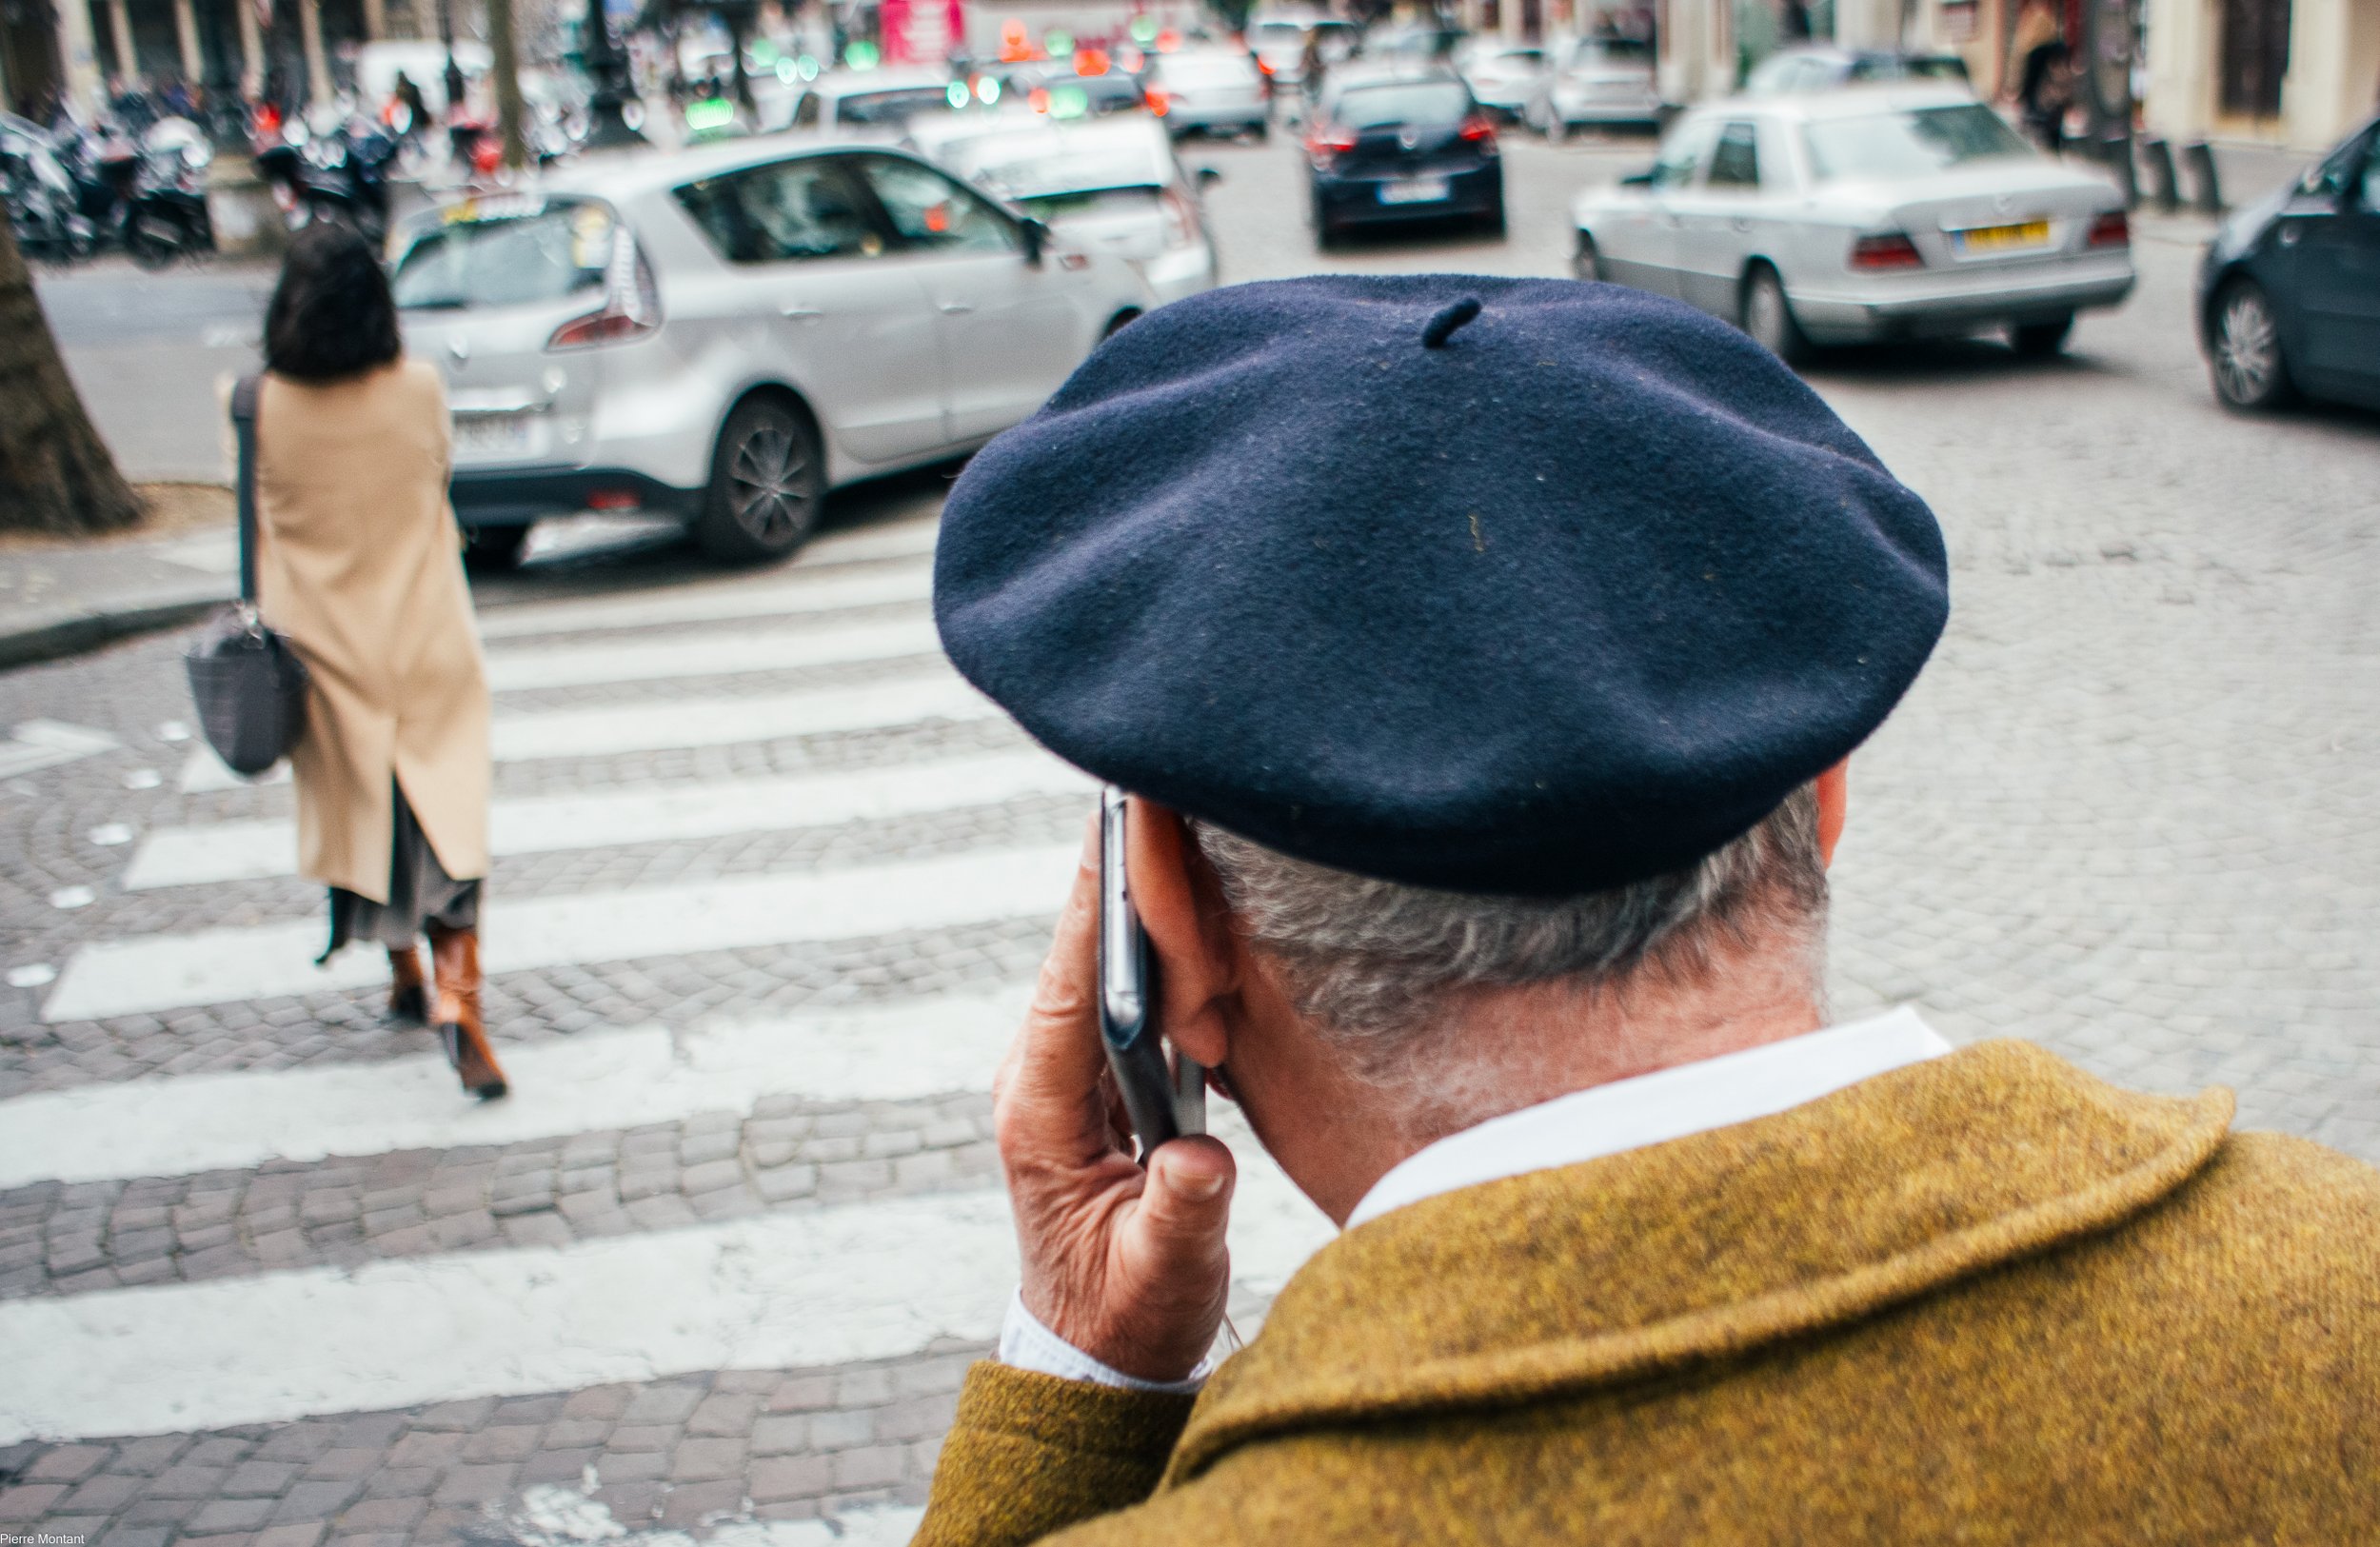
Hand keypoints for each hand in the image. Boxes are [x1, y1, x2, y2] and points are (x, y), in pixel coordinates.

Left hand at [992, 812, 1236, 1383]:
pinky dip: (1159, 948)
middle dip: (1122, 880)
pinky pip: (1124, 993)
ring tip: (1187, 828)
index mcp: (1039, 1118)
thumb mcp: (1161, 1277)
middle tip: (1161, 794)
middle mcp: (1040, 1082)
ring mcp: (1065, 1076)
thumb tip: (1201, 1159)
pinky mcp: (1096, 1078)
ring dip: (1144, 906)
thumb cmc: (1127, 1317)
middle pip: (1080, 958)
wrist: (1099, 1352)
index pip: (1070, 993)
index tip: (1115, 828)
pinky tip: (1199, 902)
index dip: (1093, 908)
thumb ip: (1181, 1216)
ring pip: (1102, 967)